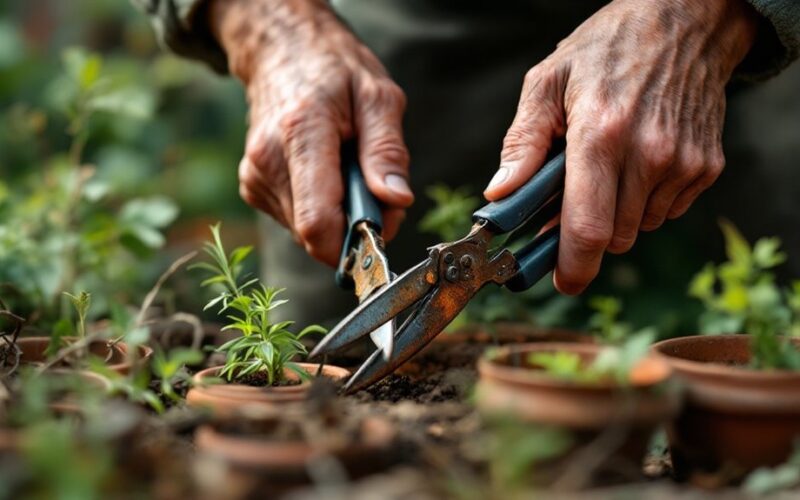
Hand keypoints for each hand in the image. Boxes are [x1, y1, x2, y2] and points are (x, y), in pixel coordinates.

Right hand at [209, 0, 412, 265]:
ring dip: (340, 216)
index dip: (355, 243)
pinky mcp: (253, 187)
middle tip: (378, 187)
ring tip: (349, 168)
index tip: (386, 225)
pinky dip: (322, 207)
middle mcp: (268, 161)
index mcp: (301, 133)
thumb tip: (396, 201)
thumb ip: (387, 150)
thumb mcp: (378, 96)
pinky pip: (297, 221)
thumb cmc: (335, 69)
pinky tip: (327, 172)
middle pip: (317, 234)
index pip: (318, 222)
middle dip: (356, 226)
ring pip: (308, 232)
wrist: (280, 50)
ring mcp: (255, 177)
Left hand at [484, 0, 757, 293]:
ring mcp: (682, 163)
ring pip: (639, 228)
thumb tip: (499, 193)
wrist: (686, 21)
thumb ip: (522, 143)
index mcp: (600, 134)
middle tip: (572, 200)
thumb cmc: (607, 48)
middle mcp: (647, 154)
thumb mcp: (548, 82)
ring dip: (616, 214)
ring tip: (607, 166)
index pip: (587, 227)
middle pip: (612, 237)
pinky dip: (646, 200)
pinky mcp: (705, 166)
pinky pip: (666, 211)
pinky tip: (638, 161)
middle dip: (586, 232)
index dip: (572, 268)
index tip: (562, 281)